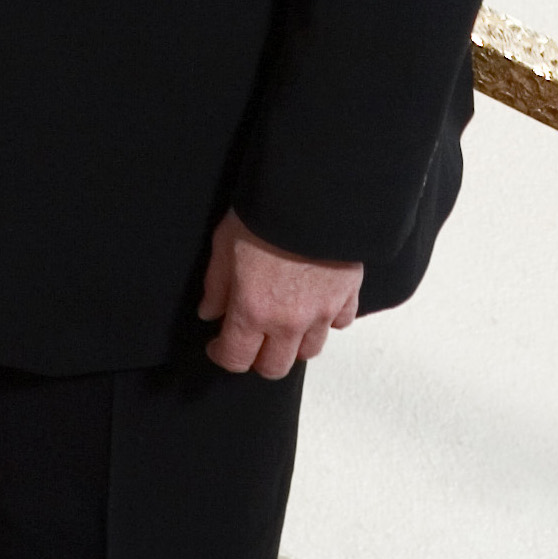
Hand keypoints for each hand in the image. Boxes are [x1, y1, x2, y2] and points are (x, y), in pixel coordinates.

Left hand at [196, 208, 362, 377]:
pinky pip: (340, 324)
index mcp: (253, 310)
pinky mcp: (348, 295)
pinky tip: (316, 304)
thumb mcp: (224, 242)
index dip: (222, 355)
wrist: (312, 191)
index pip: (236, 358)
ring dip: (293, 344)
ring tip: (283, 323)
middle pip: (274, 367)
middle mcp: (289, 321)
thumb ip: (216, 284)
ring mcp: (322, 312)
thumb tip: (210, 311)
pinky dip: (328, 321)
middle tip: (251, 338)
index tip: (217, 345)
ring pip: (309, 351)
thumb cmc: (264, 212)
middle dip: (258, 358)